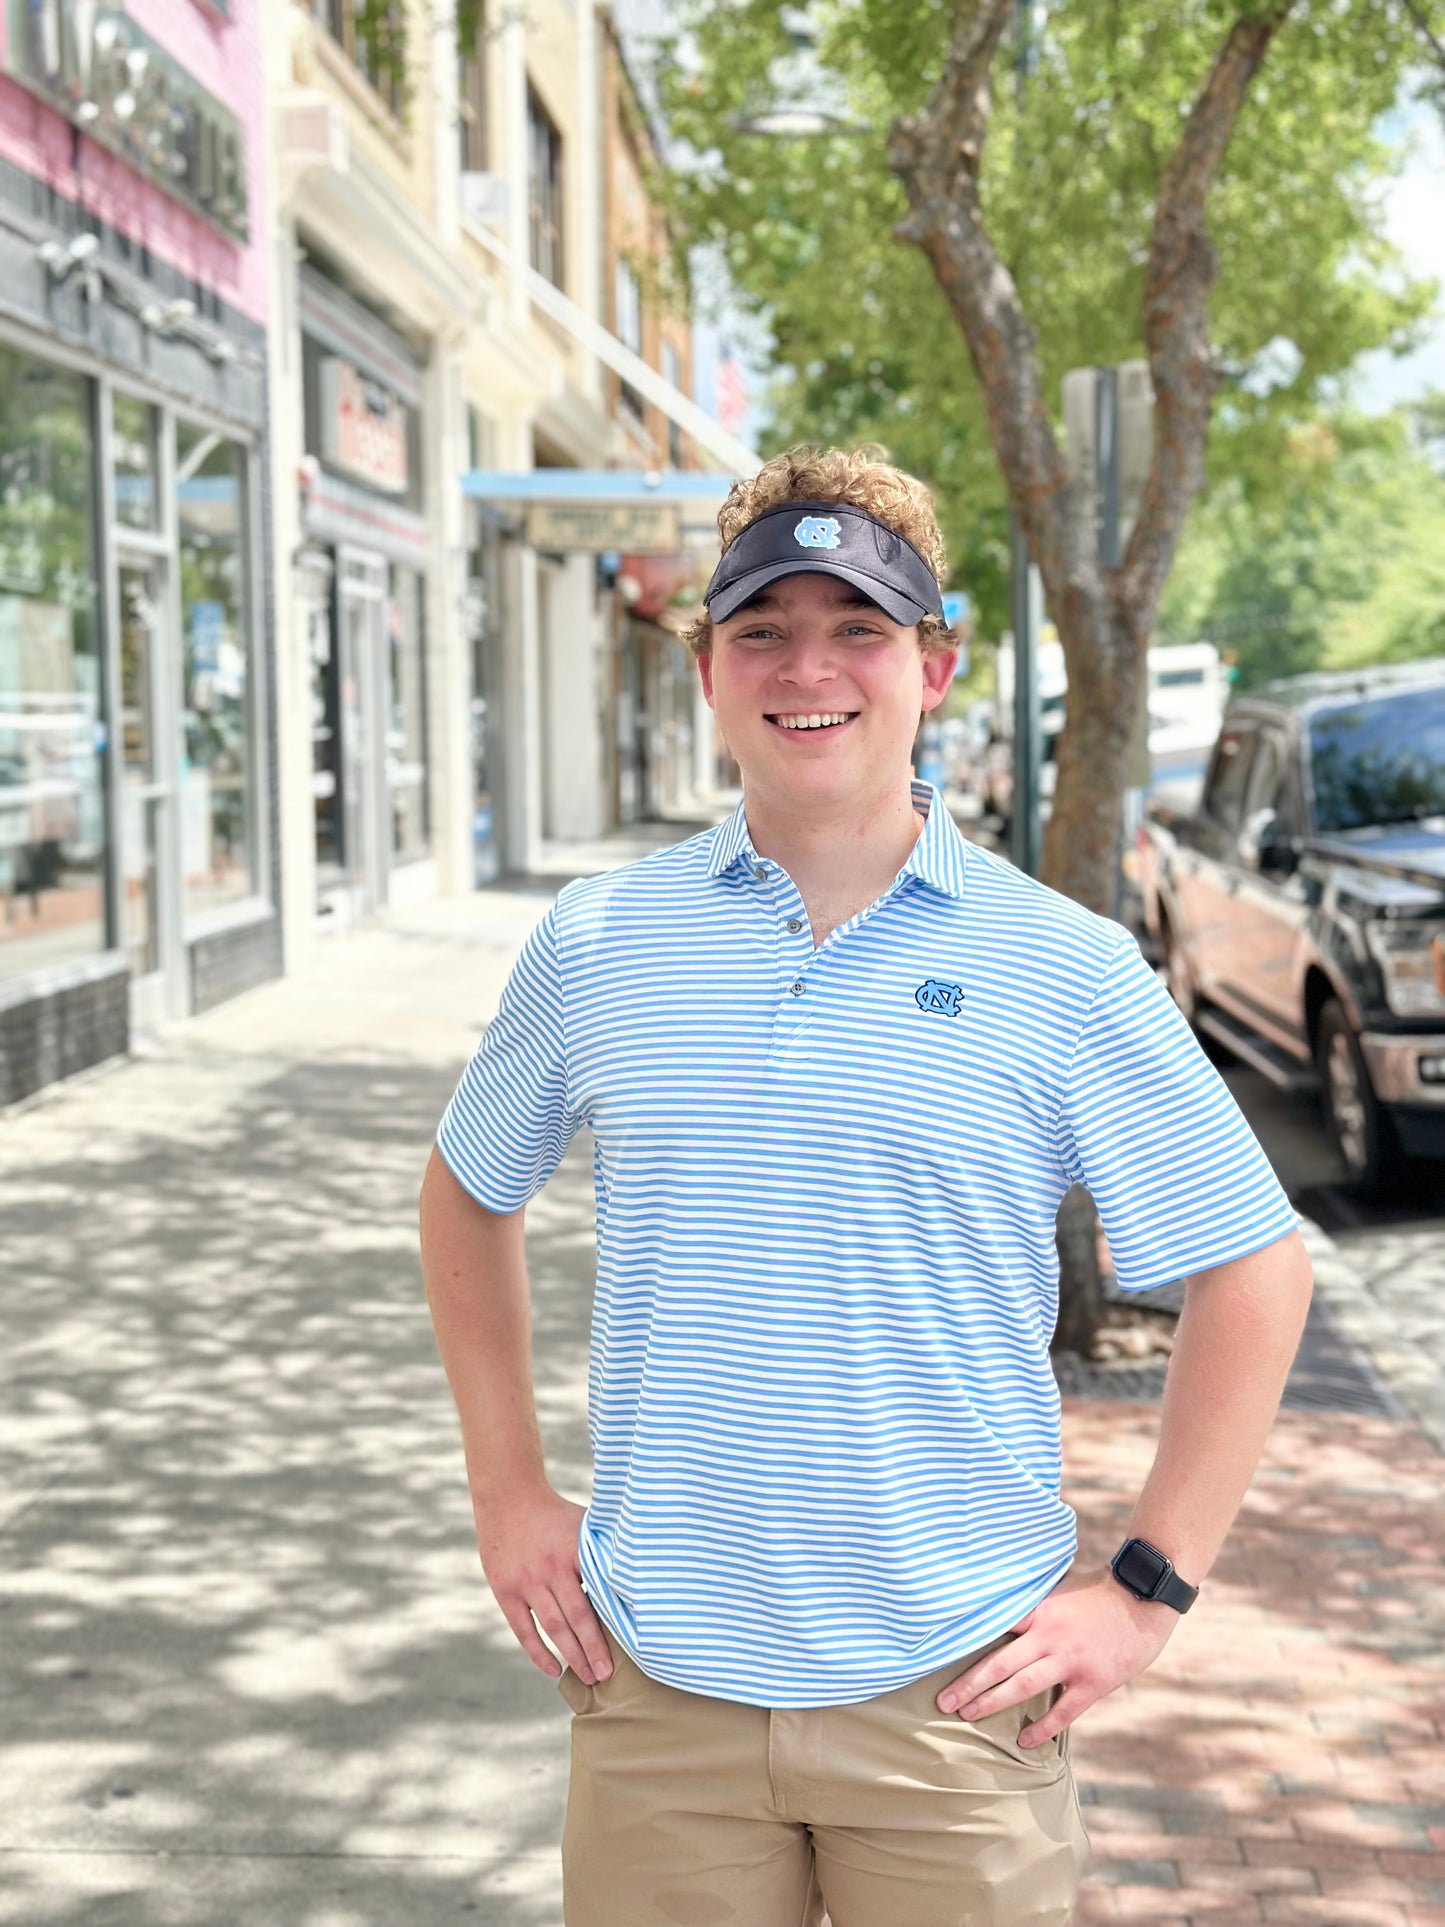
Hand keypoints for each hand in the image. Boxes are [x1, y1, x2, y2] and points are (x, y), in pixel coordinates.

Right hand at [474, 1482, 612, 1684]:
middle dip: (594, 1650)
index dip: (613, 1622)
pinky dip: (538, 1652)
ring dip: (571, 1656)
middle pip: (577, 1618)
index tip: (630, 1646)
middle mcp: (550, 1570)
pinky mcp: (506, 1591)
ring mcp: (526, 1583)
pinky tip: (553, 1669)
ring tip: (588, 1678)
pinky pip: (524, 1630)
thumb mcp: (585, 1524)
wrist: (508, 1498)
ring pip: (553, 1628)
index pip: (598, 1594)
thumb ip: (605, 1549)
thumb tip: (637, 1571)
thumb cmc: (556, 1514)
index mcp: (574, 1552)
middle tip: (608, 1676)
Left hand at [935, 1565, 1178, 1747]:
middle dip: (969, 1683)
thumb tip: (997, 1601)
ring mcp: (1070, 1662)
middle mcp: (1049, 1637)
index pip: (995, 1625)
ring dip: (993, 1703)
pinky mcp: (1093, 1684)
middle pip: (1000, 1663)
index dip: (967, 1640)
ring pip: (1023, 1687)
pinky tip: (1025, 1740)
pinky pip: (1063, 1712)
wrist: (1142, 1602)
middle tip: (943, 1701)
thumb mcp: (1058, 1589)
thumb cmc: (1097, 1593)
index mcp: (1039, 1611)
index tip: (939, 1653)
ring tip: (968, 1716)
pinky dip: (1043, 1728)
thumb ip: (1031, 1602)